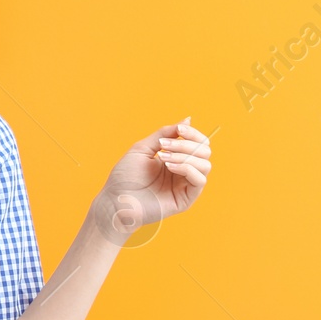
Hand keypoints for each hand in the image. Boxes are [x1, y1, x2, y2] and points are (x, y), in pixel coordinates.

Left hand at [94, 116, 212, 242]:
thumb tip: (188, 119)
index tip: (179, 129)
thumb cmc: (125, 176)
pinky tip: (170, 167)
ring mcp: (186, 185)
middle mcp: (184, 171)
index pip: (198, 143)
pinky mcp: (186, 199)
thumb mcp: (143, 148)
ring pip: (205, 165)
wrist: (115, 200)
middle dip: (186, 144)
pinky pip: (199, 180)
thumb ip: (165, 134)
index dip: (193, 134)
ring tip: (163, 158)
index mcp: (175, 158)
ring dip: (185, 156)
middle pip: (204, 152)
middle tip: (164, 146)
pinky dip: (187, 169)